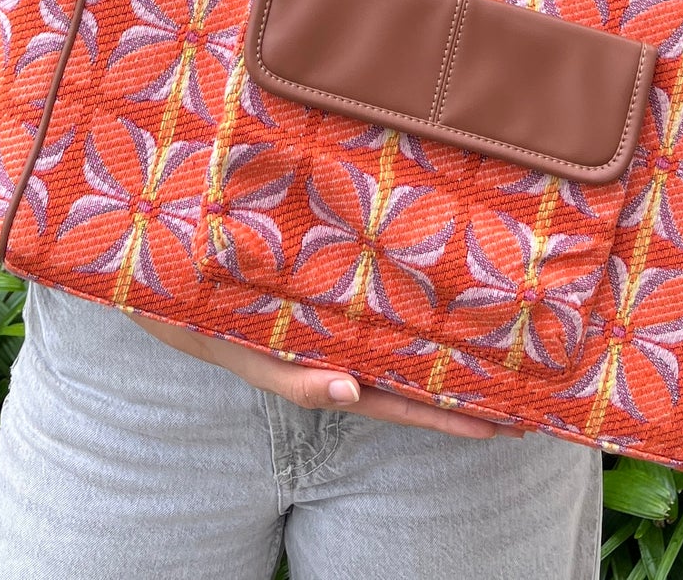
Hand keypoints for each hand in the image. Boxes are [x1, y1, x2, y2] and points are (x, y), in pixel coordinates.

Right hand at [122, 311, 521, 438]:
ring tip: (505, 352)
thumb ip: (289, 376)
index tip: (502, 424)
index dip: (445, 413)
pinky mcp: (320, 276)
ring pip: (397, 338)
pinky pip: (370, 292)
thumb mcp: (234, 348)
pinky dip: (406, 297)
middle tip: (529, 401)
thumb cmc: (191, 311)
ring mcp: (330, 310)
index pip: (395, 398)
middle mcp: (334, 340)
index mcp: (320, 361)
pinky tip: (443, 289)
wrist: (152, 259)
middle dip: (463, 392)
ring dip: (444, 347)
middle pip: (410, 374)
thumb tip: (347, 392)